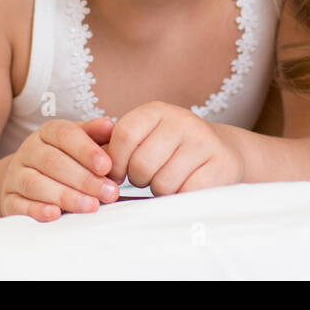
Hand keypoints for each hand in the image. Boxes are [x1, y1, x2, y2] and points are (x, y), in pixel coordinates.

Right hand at [0, 117, 120, 221]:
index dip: (86, 150)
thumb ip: (95, 135)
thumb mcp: (81, 142)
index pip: (65, 135)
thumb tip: (110, 126)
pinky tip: (55, 215)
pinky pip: (18, 204)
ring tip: (91, 206)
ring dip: (65, 196)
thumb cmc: (66, 158)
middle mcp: (28, 151)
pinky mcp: (8, 200)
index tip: (107, 166)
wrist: (27, 178)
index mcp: (48, 132)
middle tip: (108, 193)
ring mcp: (15, 176)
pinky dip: (36, 210)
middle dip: (83, 179)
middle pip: (52, 162)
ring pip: (35, 184)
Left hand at [103, 101, 243, 195]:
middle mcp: (182, 121)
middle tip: (149, 178)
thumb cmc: (171, 151)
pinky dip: (180, 198)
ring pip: (162, 183)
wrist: (222, 153)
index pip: (124, 135)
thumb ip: (116, 147)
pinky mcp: (220, 164)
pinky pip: (185, 193)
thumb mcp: (146, 138)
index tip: (117, 174)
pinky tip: (185, 188)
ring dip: (160, 192)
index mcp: (157, 111)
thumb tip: (87, 167)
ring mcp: (204, 142)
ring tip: (169, 181)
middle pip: (141, 164)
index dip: (116, 162)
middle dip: (138, 180)